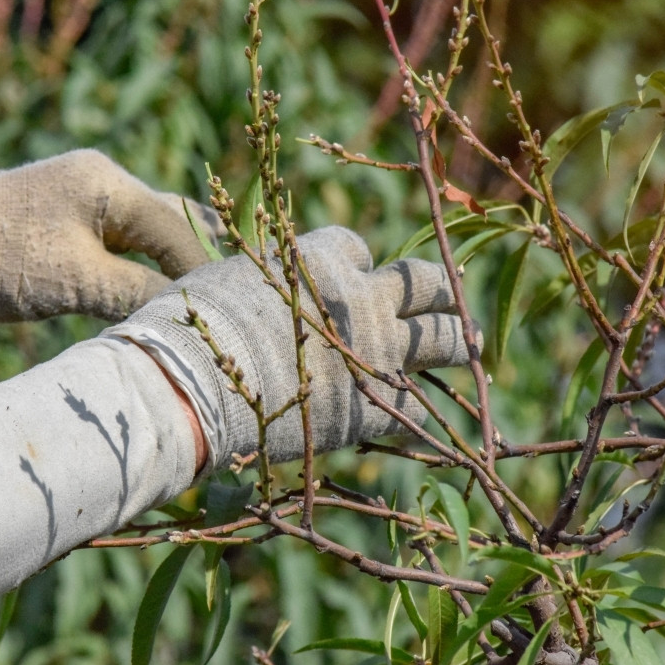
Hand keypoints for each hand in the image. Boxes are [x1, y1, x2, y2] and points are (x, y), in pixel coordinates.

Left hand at [0, 150, 222, 326]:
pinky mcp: (57, 231)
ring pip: (141, 236)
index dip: (203, 271)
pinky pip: (114, 248)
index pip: (177, 229)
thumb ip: (137, 290)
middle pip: (168, 221)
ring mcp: (76, 205)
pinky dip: (135, 272)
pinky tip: (148, 298)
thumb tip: (185, 310)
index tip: (225, 311)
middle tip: (224, 300)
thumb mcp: (75, 281)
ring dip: (165, 267)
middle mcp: (98, 184)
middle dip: (195, 259)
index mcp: (107, 182)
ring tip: (195, 304)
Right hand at [116, 226, 477, 466]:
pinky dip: (417, 409)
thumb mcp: (223, 282)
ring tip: (473, 341)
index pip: (356, 247)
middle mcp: (359, 299)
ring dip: (461, 336)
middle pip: (421, 281)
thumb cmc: (190, 328)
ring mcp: (373, 353)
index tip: (354, 276)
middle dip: (439, 285)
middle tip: (454, 290)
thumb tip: (244, 290)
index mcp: (320, 260)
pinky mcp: (370, 409)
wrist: (191, 386)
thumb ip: (256, 284)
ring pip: (443, 337)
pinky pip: (414, 406)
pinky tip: (427, 416)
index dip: (355, 263)